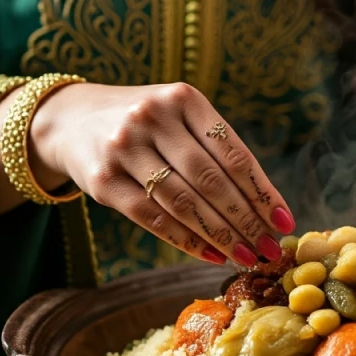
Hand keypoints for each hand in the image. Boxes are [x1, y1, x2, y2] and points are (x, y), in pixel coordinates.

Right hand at [29, 81, 295, 265]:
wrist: (70, 120)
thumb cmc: (146, 124)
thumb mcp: (180, 117)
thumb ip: (216, 149)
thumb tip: (266, 206)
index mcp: (183, 99)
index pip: (233, 153)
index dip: (262, 192)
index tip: (284, 222)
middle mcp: (152, 117)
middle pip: (211, 181)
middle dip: (246, 221)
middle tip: (269, 249)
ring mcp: (123, 148)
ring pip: (183, 203)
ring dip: (220, 236)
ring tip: (246, 257)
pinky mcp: (102, 180)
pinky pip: (152, 218)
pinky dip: (186, 241)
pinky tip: (211, 255)